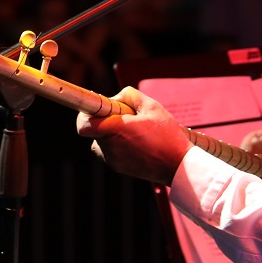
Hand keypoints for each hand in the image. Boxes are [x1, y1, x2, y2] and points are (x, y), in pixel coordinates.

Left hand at [74, 87, 190, 184]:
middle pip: (94, 129)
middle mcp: (110, 146)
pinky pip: (107, 151)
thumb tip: (114, 99)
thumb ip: (129, 95)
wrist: (178, 166)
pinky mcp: (116, 167)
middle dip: (104, 121)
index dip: (84, 115)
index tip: (94, 109)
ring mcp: (112, 159)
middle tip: (125, 118)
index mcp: (116, 129)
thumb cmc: (167, 135)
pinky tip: (134, 143)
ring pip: (100, 140)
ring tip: (134, 132)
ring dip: (110, 133)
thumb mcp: (152, 106)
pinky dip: (115, 145)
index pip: (84, 124)